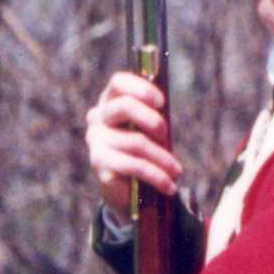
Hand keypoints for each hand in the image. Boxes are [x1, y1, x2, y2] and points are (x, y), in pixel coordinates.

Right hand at [86, 69, 181, 217]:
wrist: (128, 191)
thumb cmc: (144, 153)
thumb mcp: (151, 132)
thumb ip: (155, 118)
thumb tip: (165, 110)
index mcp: (109, 102)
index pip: (118, 83)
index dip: (142, 89)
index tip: (162, 103)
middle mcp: (97, 119)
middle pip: (124, 106)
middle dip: (152, 120)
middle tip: (165, 136)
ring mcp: (96, 141)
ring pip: (136, 142)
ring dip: (163, 158)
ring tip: (177, 172)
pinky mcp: (100, 164)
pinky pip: (134, 166)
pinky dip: (157, 176)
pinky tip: (169, 186)